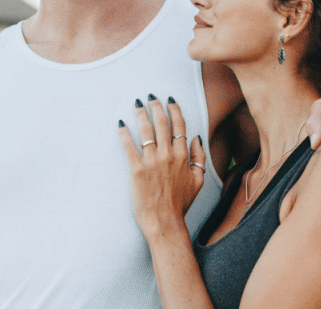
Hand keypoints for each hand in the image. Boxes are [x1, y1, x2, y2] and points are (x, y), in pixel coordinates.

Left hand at [119, 95, 205, 234]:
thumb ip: (199, 158)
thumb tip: (196, 138)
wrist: (164, 222)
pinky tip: (121, 124)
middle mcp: (168, 155)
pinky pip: (129, 147)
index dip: (174, 109)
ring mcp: (152, 162)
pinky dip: (124, 134)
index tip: (169, 99)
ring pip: (146, 131)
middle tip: (150, 96)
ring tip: (137, 103)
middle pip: (162, 123)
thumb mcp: (198, 181)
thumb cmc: (181, 204)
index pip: (179, 126)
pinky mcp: (136, 170)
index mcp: (183, 156)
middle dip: (156, 106)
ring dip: (141, 114)